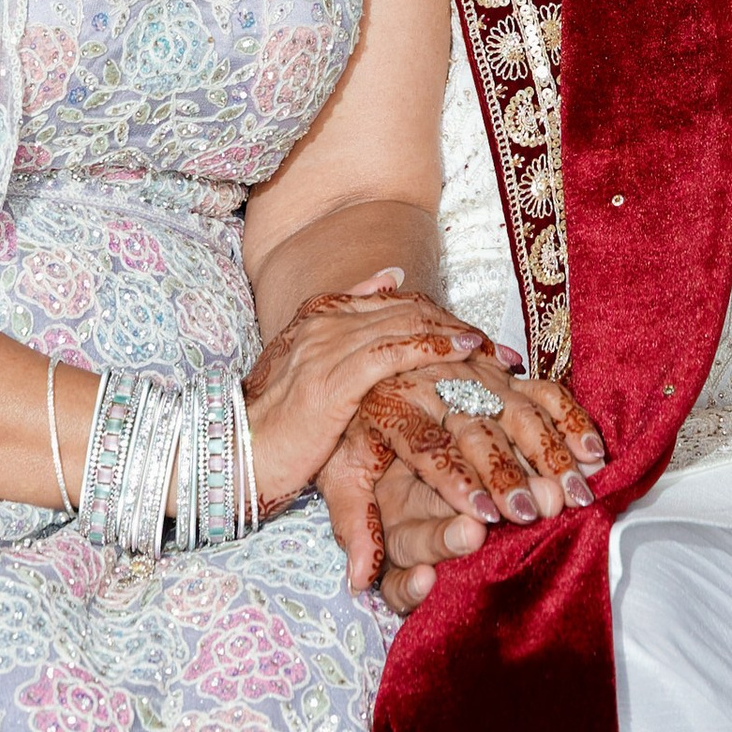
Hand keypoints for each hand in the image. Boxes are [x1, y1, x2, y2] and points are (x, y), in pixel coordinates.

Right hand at [241, 269, 473, 531]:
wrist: (233, 456)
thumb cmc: (271, 426)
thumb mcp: (307, 371)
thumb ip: (346, 324)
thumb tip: (390, 275)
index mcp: (318, 316)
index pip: (393, 304)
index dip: (438, 316)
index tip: (476, 335)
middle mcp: (324, 322)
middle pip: (406, 310)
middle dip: (454, 325)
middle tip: (498, 347)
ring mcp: (327, 346)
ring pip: (405, 325)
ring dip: (453, 336)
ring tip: (491, 350)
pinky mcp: (332, 379)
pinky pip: (393, 353)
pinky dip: (432, 349)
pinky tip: (463, 354)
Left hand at [357, 367, 610, 608]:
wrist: (365, 354)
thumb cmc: (354, 427)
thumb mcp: (338, 468)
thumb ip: (351, 520)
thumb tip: (358, 576)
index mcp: (395, 407)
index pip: (428, 448)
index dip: (455, 482)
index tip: (481, 517)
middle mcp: (438, 382)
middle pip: (478, 430)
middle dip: (509, 472)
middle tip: (533, 511)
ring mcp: (475, 371)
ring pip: (517, 409)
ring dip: (548, 451)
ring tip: (572, 491)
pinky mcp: (502, 368)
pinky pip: (541, 390)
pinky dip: (570, 418)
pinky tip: (590, 450)